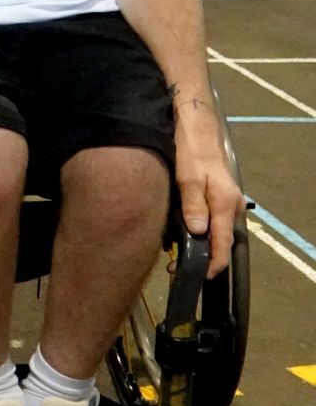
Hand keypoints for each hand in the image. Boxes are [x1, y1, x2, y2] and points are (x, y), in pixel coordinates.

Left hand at [174, 122, 244, 278]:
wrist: (195, 129)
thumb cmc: (191, 152)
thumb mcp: (188, 178)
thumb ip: (194, 205)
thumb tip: (198, 232)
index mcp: (226, 204)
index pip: (224, 243)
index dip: (214, 263)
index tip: (200, 277)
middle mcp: (231, 205)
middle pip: (220, 239)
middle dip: (203, 256)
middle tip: (176, 266)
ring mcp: (225, 201)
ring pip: (214, 229)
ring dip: (198, 243)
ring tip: (173, 253)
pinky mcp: (216, 196)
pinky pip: (209, 218)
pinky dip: (196, 228)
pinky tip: (178, 231)